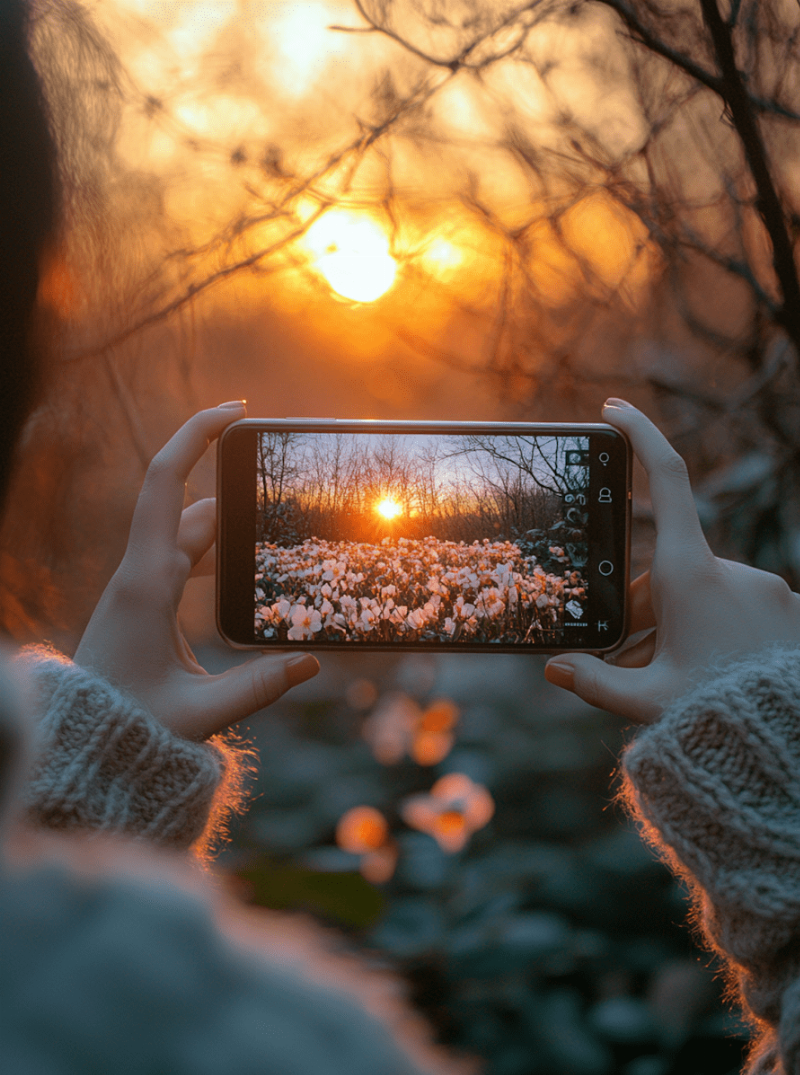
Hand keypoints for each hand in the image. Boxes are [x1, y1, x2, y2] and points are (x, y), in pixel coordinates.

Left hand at [74, 403, 318, 739]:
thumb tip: (312, 661)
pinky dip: (217, 554)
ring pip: (190, 534)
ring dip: (230, 528)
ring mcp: (141, 585)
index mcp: (145, 583)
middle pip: (192, 508)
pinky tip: (246, 568)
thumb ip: (259, 688)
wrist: (79, 741)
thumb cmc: (129, 726)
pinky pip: (185, 559)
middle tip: (285, 483)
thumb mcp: (200, 713)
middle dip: (238, 491)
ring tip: (278, 530)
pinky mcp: (146, 601)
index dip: (195, 436)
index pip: (164, 484)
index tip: (234, 408)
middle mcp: (140, 573)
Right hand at [544, 399, 799, 722]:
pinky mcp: (786, 607)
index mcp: (690, 573)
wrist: (789, 735)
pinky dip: (716, 633)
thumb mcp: (646, 700)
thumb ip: (594, 683)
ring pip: (704, 596)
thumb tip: (555, 668)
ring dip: (680, 627)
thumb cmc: (716, 714)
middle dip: (643, 608)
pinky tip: (711, 674)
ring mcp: (765, 586)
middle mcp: (731, 568)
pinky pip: (738, 610)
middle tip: (630, 659)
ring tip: (672, 679)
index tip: (615, 410)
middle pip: (668, 570)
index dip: (640, 435)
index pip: (666, 479)